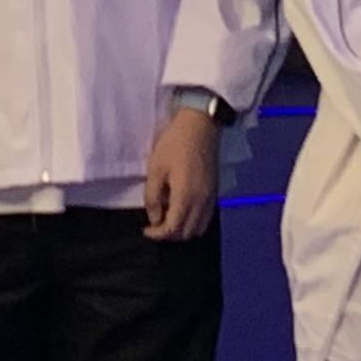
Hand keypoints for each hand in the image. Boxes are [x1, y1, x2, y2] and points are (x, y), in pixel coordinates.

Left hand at [143, 105, 221, 241]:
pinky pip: (206, 218)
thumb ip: (152, 197)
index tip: (145, 229)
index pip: (172, 230)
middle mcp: (201, 202)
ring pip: (199, 229)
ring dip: (182, 230)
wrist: (200, 125)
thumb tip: (154, 218)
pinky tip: (182, 211)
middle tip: (155, 225)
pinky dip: (194, 222)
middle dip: (169, 235)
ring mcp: (211, 198)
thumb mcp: (155, 168)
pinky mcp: (215, 192)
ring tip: (168, 218)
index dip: (157, 235)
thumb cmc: (174, 144)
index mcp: (185, 197)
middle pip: (187, 234)